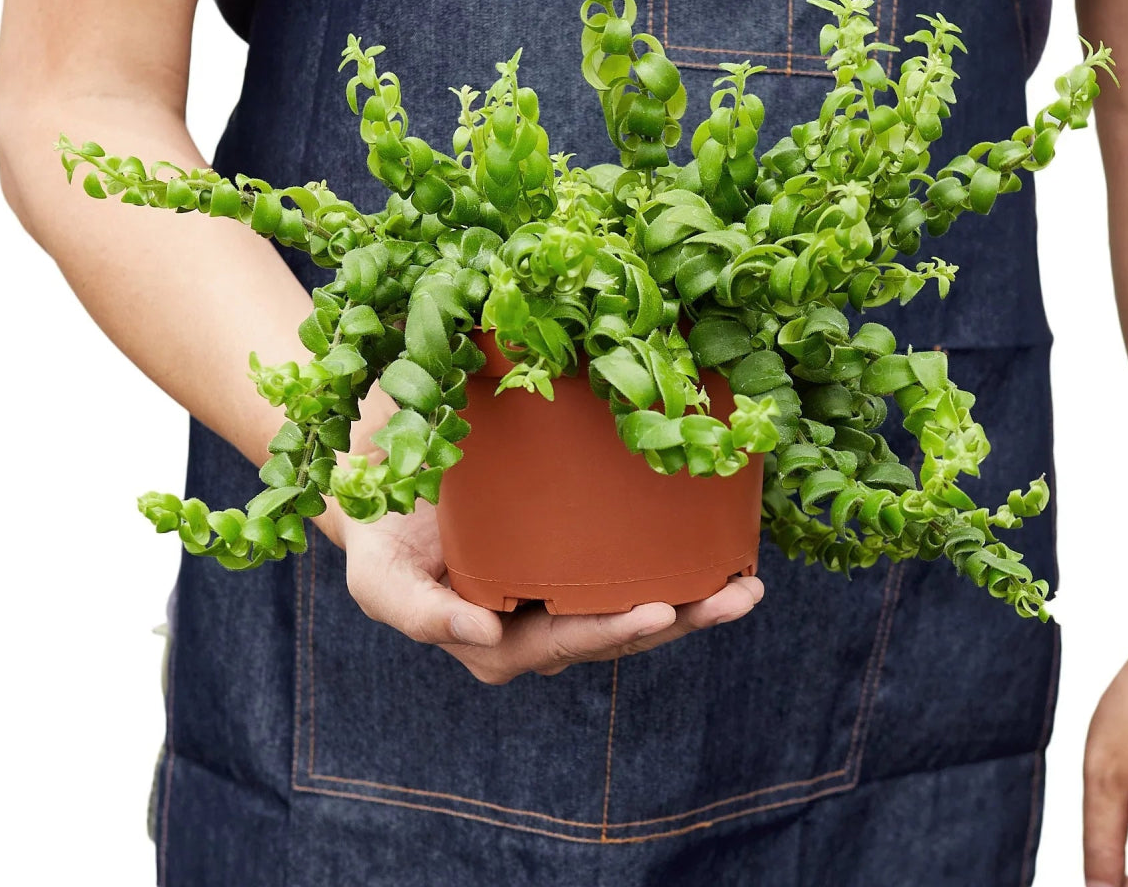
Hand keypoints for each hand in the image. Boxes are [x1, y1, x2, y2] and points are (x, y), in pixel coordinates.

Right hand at [326, 494, 762, 683]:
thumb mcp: (380, 579)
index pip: (568, 642)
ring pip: (635, 603)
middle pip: (618, 630)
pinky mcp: (573, 554)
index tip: (660, 610)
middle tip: (736, 599)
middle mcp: (540, 625)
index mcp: (500, 641)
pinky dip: (675, 563)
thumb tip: (487, 638)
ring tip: (748, 587)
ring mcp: (561, 590)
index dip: (614, 632)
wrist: (386, 485)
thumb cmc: (380, 536)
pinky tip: (717, 552)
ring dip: (694, 601)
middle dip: (681, 620)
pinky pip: (627, 565)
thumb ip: (421, 615)